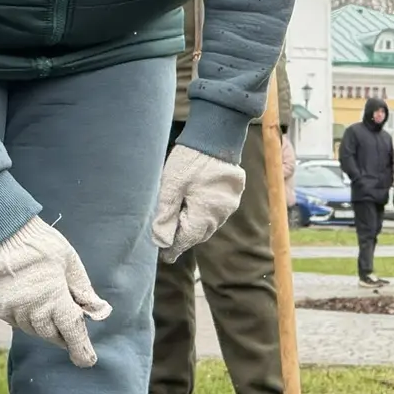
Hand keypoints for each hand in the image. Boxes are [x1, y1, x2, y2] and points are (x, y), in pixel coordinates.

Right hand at [0, 217, 109, 367]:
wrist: (3, 231)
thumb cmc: (43, 244)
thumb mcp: (71, 263)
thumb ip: (84, 291)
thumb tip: (99, 312)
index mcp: (54, 299)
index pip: (71, 332)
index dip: (81, 348)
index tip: (87, 361)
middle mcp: (30, 309)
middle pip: (50, 334)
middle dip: (62, 333)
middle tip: (69, 328)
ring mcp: (10, 309)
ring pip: (31, 328)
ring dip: (43, 324)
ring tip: (48, 307)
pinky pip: (14, 320)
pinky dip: (25, 317)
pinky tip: (29, 302)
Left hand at [153, 143, 246, 260]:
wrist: (216, 136)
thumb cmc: (190, 160)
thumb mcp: (170, 186)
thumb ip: (165, 215)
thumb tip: (161, 241)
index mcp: (205, 213)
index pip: (187, 240)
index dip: (173, 248)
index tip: (164, 257)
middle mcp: (221, 213)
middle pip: (199, 233)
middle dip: (184, 236)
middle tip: (168, 237)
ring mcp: (230, 204)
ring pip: (209, 223)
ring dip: (195, 224)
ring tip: (180, 220)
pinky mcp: (233, 194)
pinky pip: (217, 212)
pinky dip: (204, 213)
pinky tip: (194, 205)